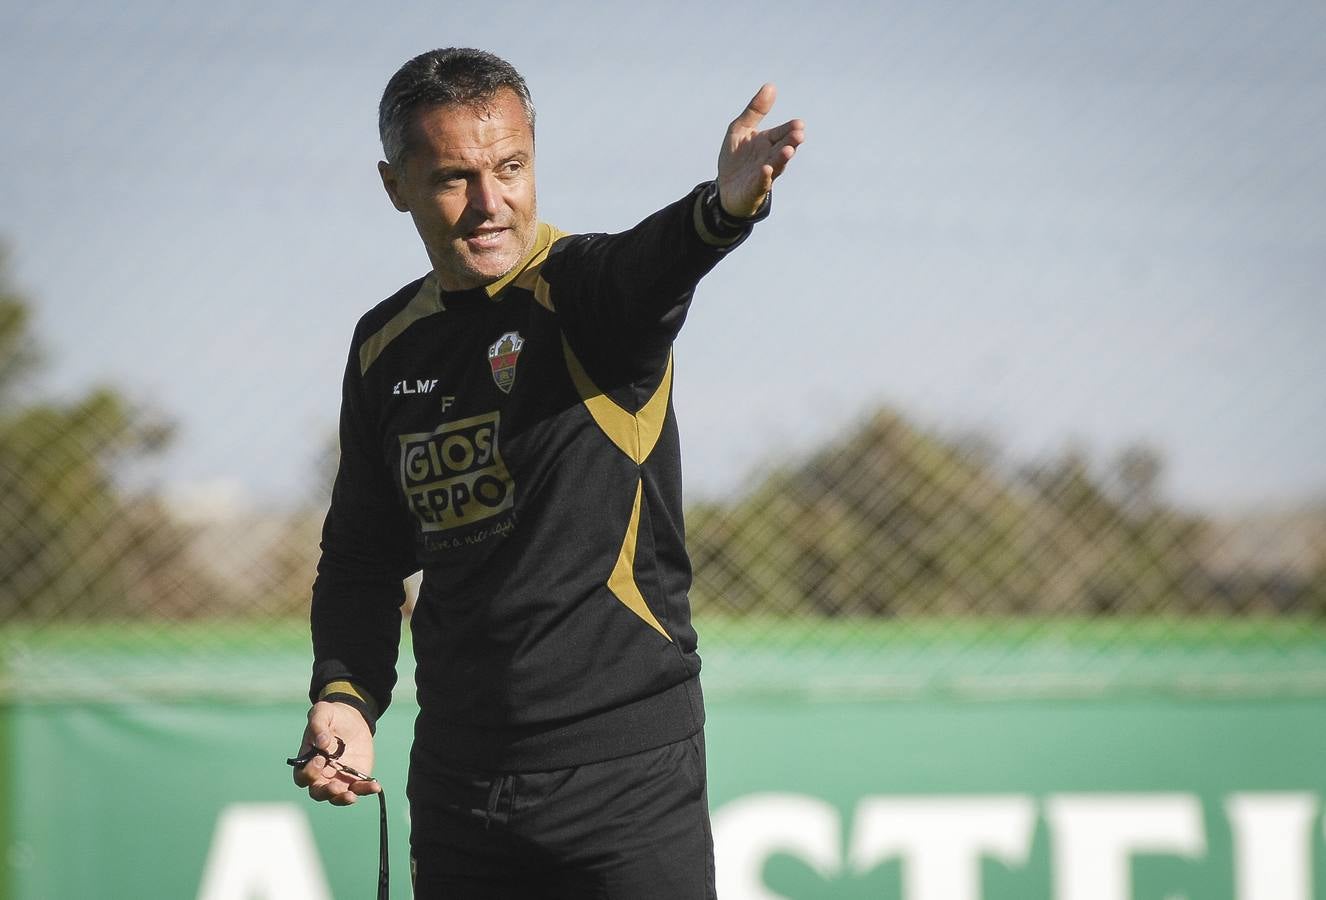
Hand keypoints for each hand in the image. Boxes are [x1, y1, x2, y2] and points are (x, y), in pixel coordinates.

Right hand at [291, 701, 380, 805]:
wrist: (351, 719)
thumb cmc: (331, 716)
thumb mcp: (322, 712)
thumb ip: (318, 725)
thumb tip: (322, 743)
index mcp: (307, 761)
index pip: (302, 776)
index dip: (309, 773)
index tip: (321, 759)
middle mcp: (321, 775)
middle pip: (318, 793)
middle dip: (325, 793)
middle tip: (335, 786)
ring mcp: (338, 778)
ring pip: (337, 797)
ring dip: (343, 798)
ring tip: (351, 795)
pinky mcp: (355, 777)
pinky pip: (359, 788)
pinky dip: (366, 790)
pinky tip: (375, 786)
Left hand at [716, 83, 804, 217]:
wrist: (725, 189)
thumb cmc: (736, 159)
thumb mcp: (740, 129)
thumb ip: (755, 110)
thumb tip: (771, 86)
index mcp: (768, 142)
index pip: (782, 133)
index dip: (790, 129)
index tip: (798, 124)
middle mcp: (770, 157)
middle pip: (783, 148)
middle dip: (791, 142)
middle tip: (799, 135)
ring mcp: (764, 174)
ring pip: (776, 165)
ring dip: (782, 158)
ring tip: (788, 150)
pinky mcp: (754, 189)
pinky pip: (761, 183)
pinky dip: (764, 177)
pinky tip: (766, 169)